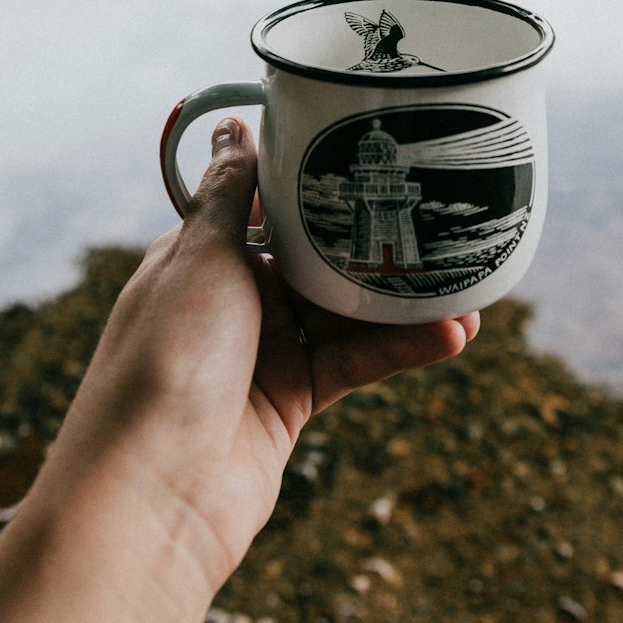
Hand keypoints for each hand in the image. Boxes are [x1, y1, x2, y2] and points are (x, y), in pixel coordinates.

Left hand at [41, 117, 479, 595]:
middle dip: (375, 239)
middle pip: (317, 257)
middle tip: (442, 212)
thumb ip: (227, 193)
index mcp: (201, 256)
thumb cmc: (163, 363)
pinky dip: (401, 348)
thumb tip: (233, 125)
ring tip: (469, 281)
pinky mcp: (293, 401)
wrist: (153, 496)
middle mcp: (233, 299)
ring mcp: (264, 352)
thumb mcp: (198, 258)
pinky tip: (452, 334)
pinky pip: (357, 362)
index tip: (372, 150)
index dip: (314, 179)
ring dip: (404, 300)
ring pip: (347, 311)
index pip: (264, 203)